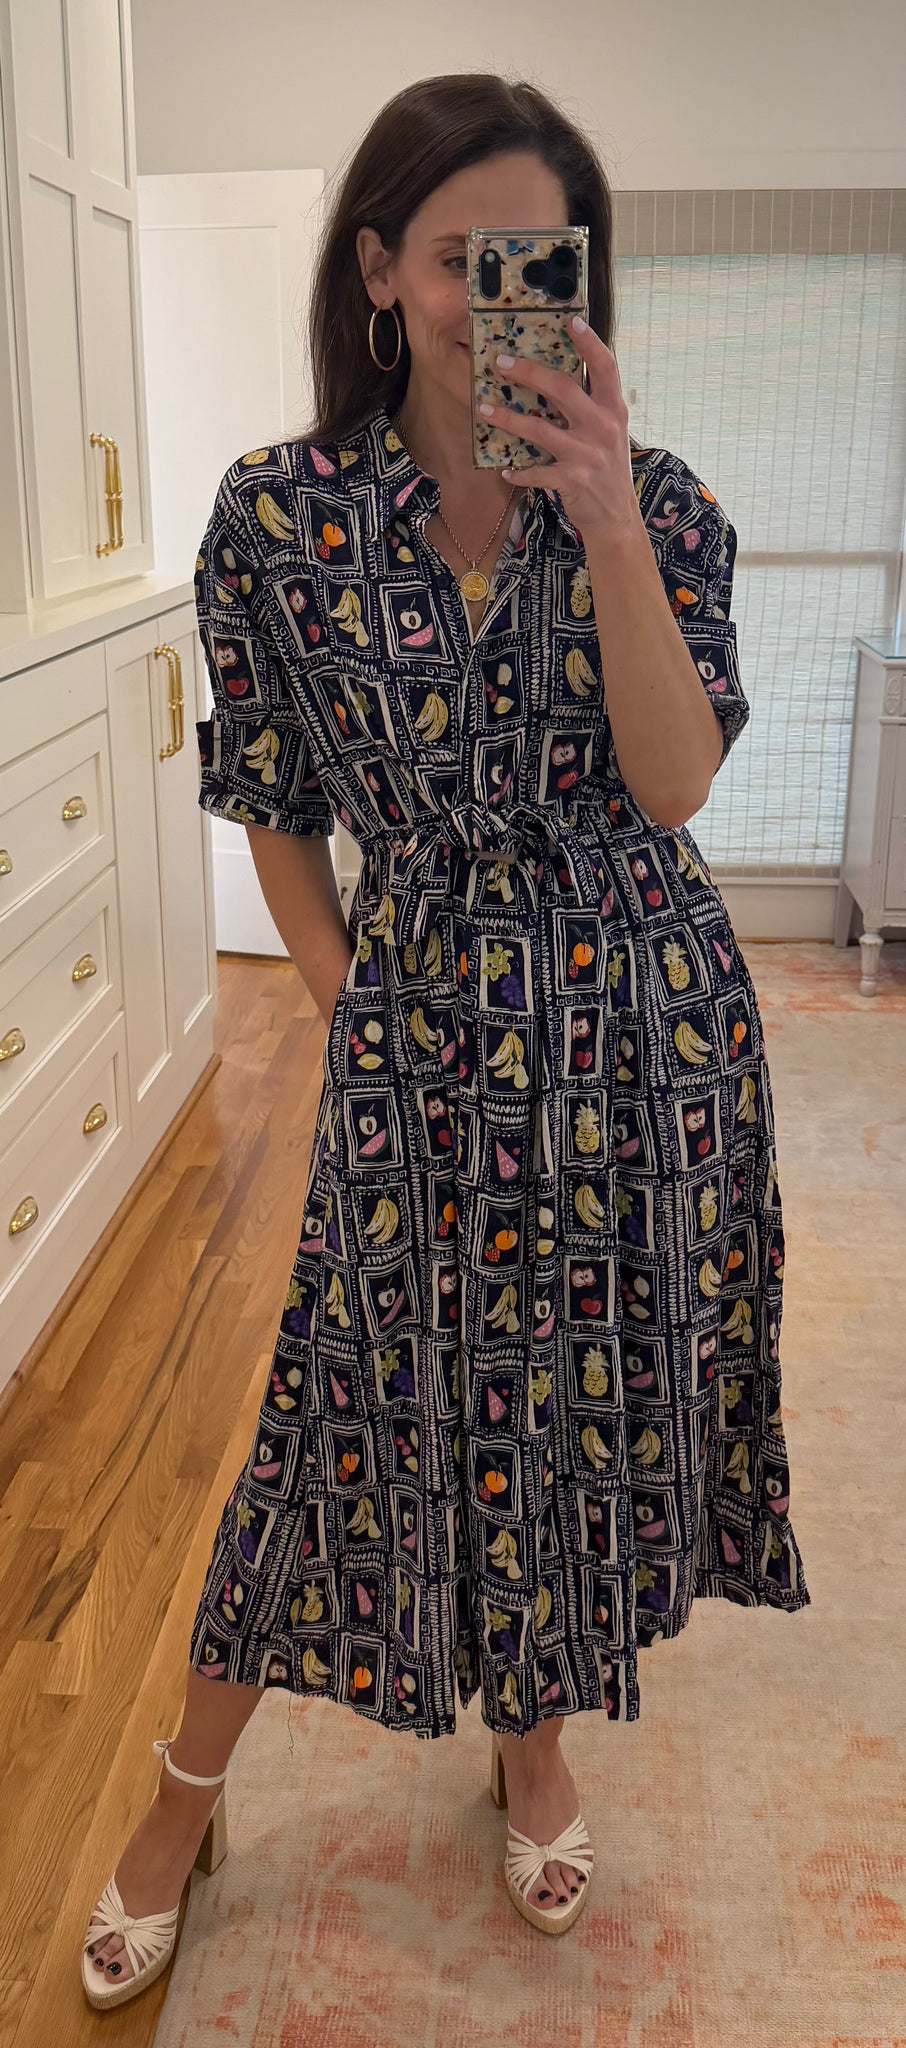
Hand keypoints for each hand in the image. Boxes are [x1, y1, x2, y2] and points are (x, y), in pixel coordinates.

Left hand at [480, 316, 643, 543]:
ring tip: (484, 408)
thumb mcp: (609, 432)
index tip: (571, 320)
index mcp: (614, 409)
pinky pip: (536, 472)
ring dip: (508, 419)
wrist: (617, 516)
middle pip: (563, 389)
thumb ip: (591, 406)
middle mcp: (602, 427)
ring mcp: (587, 454)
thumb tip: (555, 377)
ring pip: (540, 429)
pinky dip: (518, 472)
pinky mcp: (572, 480)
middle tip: (501, 362)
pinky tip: (504, 469)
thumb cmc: (607, 469)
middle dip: (529, 372)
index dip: (590, 342)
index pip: (606, 366)